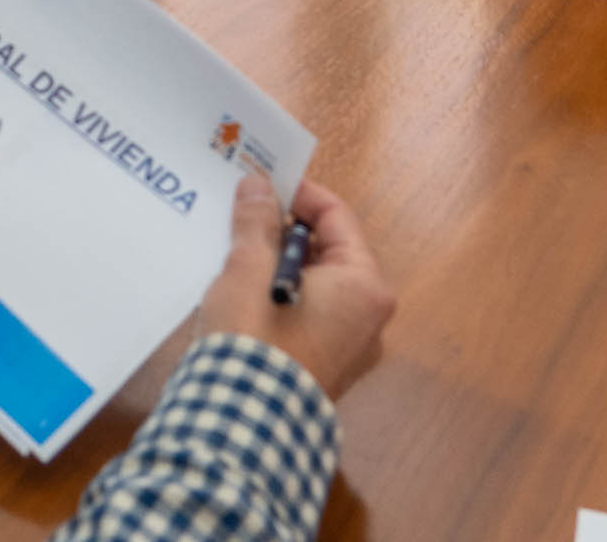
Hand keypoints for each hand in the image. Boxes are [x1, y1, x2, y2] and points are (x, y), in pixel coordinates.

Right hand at [196, 175, 395, 399]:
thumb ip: (257, 221)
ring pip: (316, 287)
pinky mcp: (326, 371)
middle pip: (328, 253)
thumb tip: (259, 185)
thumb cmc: (256, 338)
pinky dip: (283, 300)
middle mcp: (369, 318)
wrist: (244, 423)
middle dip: (285, 233)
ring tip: (238, 254)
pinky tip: (245, 295)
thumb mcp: (248, 268)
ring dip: (280, 267)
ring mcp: (350, 350)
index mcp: (365, 286)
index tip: (262, 183)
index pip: (337, 218)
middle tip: (244, 217)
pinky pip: (309, 318)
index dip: (299, 194)